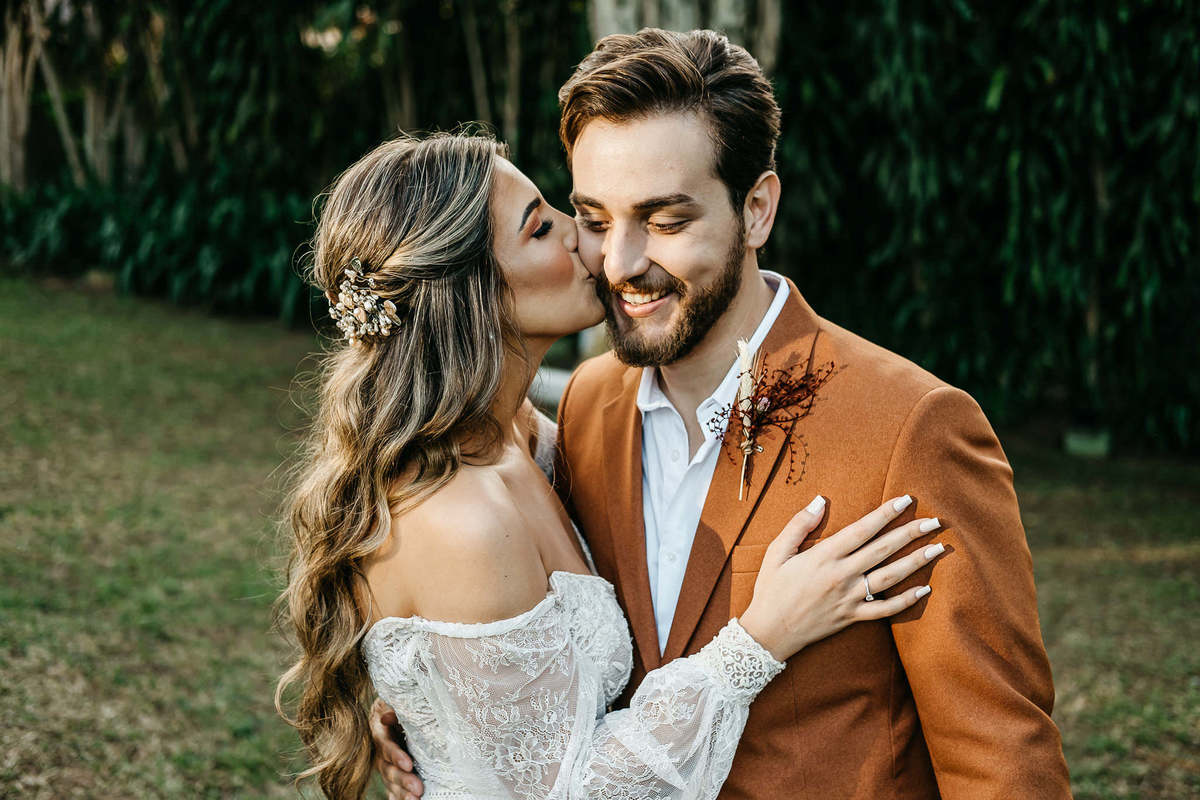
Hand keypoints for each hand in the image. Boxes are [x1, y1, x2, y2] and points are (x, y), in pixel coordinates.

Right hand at [370, 697, 423, 799]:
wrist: (387, 712)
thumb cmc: (395, 706)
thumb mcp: (393, 703)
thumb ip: (393, 710)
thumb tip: (386, 717)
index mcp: (381, 734)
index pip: (387, 747)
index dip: (396, 756)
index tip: (409, 764)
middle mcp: (381, 754)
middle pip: (389, 770)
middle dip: (404, 780)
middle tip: (418, 790)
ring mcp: (385, 767)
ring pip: (391, 783)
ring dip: (402, 794)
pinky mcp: (391, 776)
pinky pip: (392, 791)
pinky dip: (398, 798)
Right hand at [739, 494, 943, 661]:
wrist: (768, 633)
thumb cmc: (771, 589)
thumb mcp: (776, 552)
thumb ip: (799, 525)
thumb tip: (820, 500)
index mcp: (823, 556)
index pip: (862, 530)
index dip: (885, 514)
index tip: (906, 501)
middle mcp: (841, 576)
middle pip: (883, 550)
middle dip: (910, 533)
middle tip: (934, 522)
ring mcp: (849, 598)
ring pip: (890, 577)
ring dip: (916, 562)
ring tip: (938, 549)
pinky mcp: (852, 617)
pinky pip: (885, 609)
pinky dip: (906, 600)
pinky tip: (925, 589)